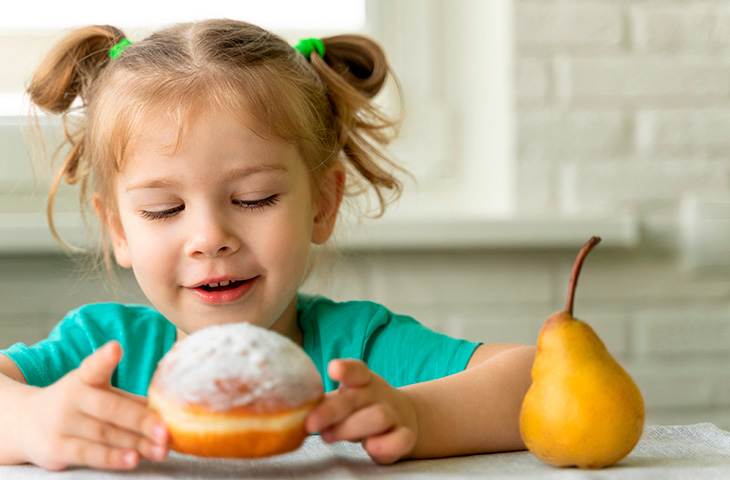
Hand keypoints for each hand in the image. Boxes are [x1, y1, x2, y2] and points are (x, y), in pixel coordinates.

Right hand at [17, 341, 167, 469]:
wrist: (26, 423)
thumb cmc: (78, 405)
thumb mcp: (99, 393)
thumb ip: (129, 400)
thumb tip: (168, 410)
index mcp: (85, 377)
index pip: (93, 366)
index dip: (104, 358)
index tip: (115, 348)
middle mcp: (71, 397)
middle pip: (112, 409)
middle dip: (143, 421)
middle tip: (167, 431)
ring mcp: (62, 423)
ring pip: (105, 434)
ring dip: (136, 443)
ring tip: (160, 449)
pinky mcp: (56, 447)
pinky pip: (89, 453)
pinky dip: (112, 458)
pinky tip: (132, 459)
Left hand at [305, 359, 418, 463]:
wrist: (401, 418)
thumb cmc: (361, 408)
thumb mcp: (345, 400)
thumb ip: (324, 404)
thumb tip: (293, 412)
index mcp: (362, 382)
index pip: (357, 370)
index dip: (346, 369)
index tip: (332, 369)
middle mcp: (377, 395)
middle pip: (357, 398)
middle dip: (332, 411)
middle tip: (310, 424)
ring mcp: (393, 415)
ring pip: (378, 417)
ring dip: (351, 428)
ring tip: (329, 438)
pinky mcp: (405, 436)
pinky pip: (401, 440)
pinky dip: (386, 445)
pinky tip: (371, 447)